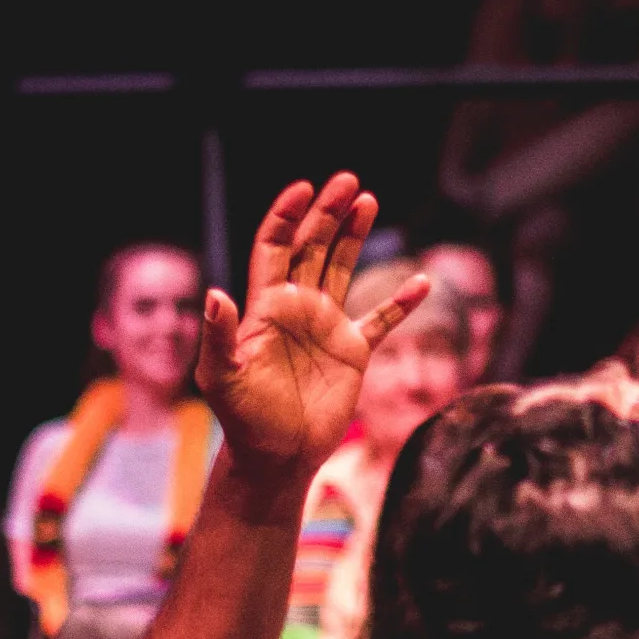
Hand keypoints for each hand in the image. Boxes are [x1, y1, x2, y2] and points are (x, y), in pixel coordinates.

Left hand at [198, 173, 428, 471]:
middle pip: (313, 246)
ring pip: (342, 268)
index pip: (276, 247)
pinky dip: (402, 302)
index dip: (287, 216)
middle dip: (328, 212)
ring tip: (368, 200)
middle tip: (347, 180)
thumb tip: (215, 293)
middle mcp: (297, 308)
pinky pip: (382, 319)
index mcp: (266, 306)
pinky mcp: (353, 351)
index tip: (303, 188)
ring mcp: (326, 326)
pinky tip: (423, 283)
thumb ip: (218, 335)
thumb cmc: (241, 420)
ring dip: (355, 235)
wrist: (275, 458)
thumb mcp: (220, 377)